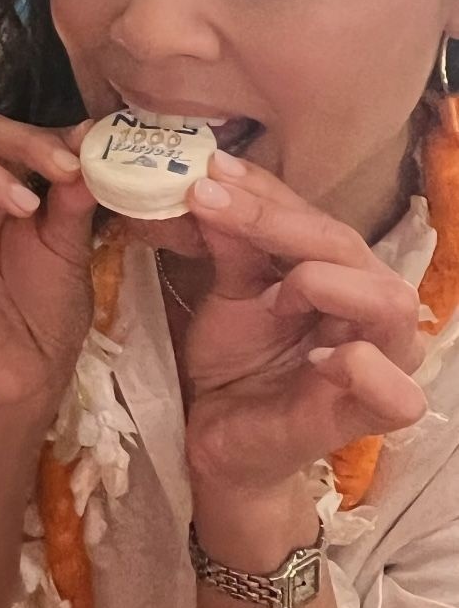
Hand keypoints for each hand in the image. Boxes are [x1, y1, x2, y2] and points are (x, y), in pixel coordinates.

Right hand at [0, 115, 96, 410]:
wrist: (31, 372)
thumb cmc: (49, 309)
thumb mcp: (71, 245)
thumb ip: (73, 196)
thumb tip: (90, 138)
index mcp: (4, 186)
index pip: (10, 135)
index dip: (43, 136)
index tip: (82, 156)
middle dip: (21, 143)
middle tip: (61, 171)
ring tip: (24, 205)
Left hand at [182, 154, 427, 496]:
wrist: (220, 435)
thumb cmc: (238, 359)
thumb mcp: (230, 291)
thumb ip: (231, 241)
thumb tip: (213, 181)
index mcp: (347, 276)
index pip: (319, 220)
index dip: (266, 194)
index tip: (210, 172)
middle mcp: (375, 313)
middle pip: (348, 248)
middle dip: (276, 221)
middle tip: (211, 205)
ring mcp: (382, 365)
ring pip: (388, 302)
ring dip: (321, 282)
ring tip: (269, 298)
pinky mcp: (368, 417)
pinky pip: (397, 392)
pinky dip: (359, 364)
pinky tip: (317, 356)